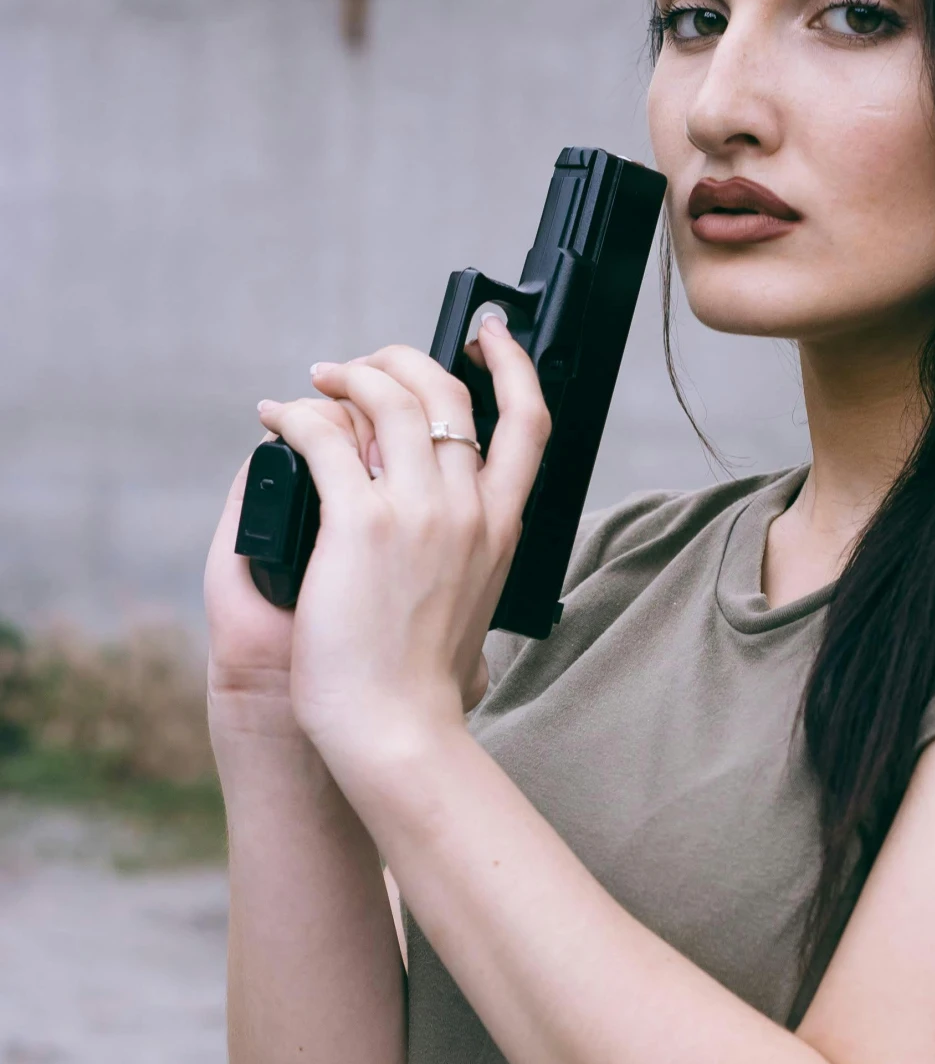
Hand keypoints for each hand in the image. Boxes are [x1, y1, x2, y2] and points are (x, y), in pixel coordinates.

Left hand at [256, 317, 548, 775]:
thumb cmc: (422, 685)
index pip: (529, 420)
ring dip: (347, 375)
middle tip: (360, 367)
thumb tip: (453, 561)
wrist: (399, 728)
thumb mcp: (473, 610)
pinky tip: (276, 419)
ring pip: (388, 397)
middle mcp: (468, 508)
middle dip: (399, 359)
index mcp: (502, 528)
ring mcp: (418, 512)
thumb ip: (467, 566)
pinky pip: (324, 437)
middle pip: (446, 391)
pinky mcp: (359, 523)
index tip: (487, 335)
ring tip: (314, 383)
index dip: (512, 363)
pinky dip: (295, 416)